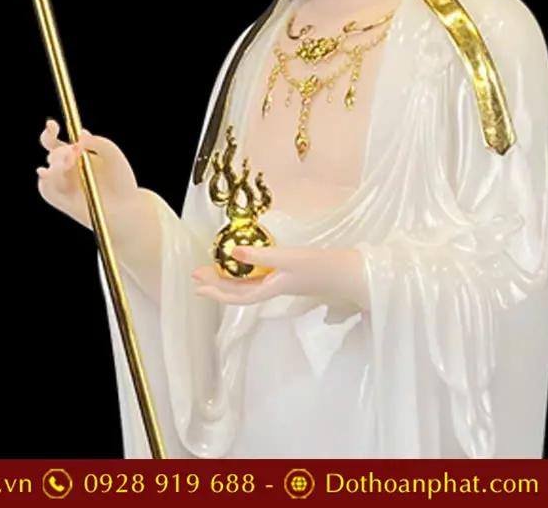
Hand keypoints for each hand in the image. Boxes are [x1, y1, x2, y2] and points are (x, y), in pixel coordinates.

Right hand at [37, 120, 138, 228]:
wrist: (126, 207)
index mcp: (76, 153)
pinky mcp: (60, 200)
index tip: (52, 124)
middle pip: (51, 154)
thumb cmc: (121, 179)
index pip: (56, 140)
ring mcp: (63, 184)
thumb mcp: (112, 155)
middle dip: (57, 152)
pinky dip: (46, 181)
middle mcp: (67, 167)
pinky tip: (49, 175)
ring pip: (47, 171)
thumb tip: (80, 134)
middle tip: (70, 154)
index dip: (50, 131)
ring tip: (66, 165)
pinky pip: (46, 190)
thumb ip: (98, 142)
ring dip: (53, 166)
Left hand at [192, 246, 367, 308]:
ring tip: (213, 272)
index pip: (237, 295)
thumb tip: (231, 252)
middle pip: (240, 292)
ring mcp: (282, 283)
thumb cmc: (322, 266)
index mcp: (272, 287)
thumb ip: (260, 255)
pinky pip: (259, 279)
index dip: (216, 292)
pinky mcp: (290, 277)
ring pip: (248, 286)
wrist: (350, 274)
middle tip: (197, 277)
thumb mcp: (289, 258)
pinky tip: (245, 266)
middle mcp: (274, 288)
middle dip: (217, 286)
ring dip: (229, 280)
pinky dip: (246, 273)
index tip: (197, 286)